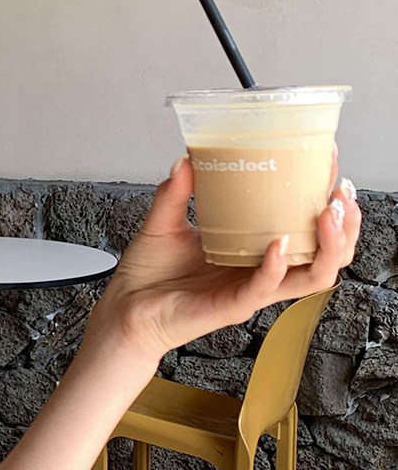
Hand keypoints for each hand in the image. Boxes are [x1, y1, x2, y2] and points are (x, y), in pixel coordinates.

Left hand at [91, 151, 359, 362]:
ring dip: (329, 246)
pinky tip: (279, 244)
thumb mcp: (163, 223)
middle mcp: (261, 272)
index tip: (328, 166)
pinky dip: (277, 266)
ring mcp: (250, 290)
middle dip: (346, 226)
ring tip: (329, 214)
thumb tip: (187, 159)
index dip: (326, 200)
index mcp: (254, 251)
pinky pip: (266, 288)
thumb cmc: (149, 276)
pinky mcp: (232, 306)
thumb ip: (176, 193)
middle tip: (341, 195)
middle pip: (326, 255)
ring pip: (314, 277)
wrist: (124, 310)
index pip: (307, 227)